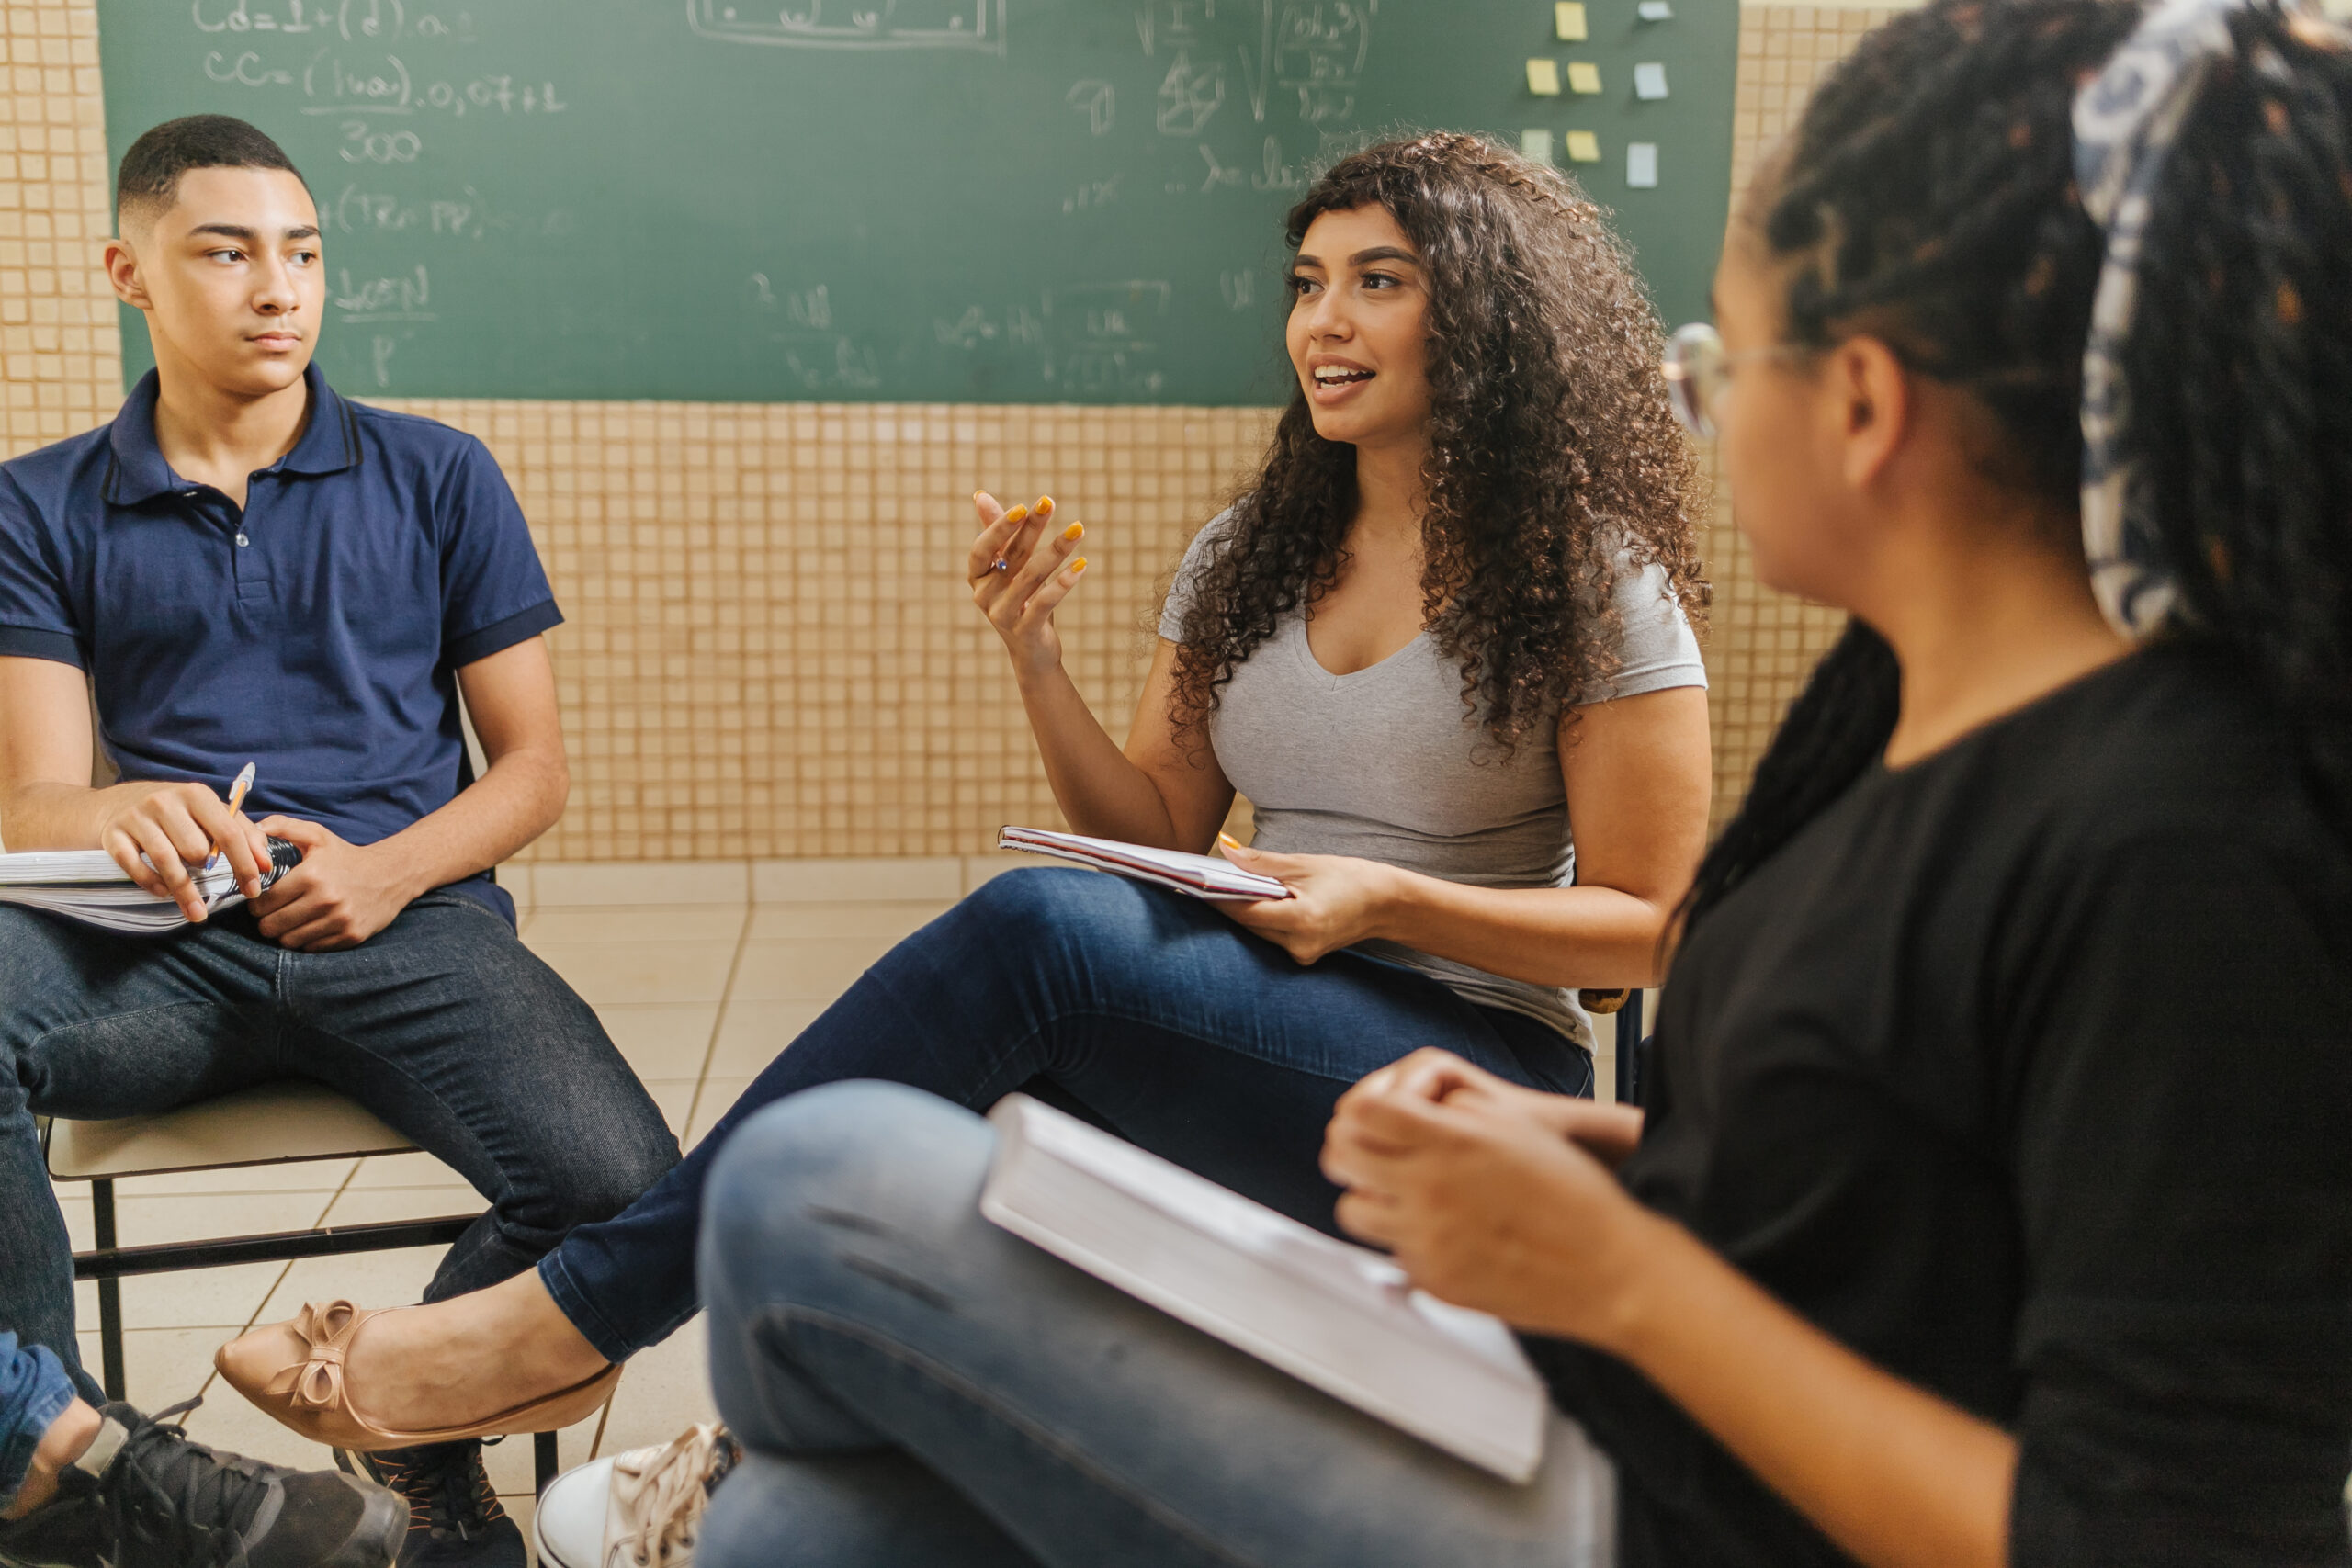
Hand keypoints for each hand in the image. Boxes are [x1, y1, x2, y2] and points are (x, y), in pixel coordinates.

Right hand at [95, 782, 272, 922]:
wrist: (117, 803)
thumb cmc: (177, 812)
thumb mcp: (211, 812)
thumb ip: (243, 832)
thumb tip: (265, 863)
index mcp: (196, 795)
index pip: (228, 833)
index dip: (245, 865)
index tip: (253, 890)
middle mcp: (165, 802)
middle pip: (196, 850)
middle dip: (207, 870)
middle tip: (210, 881)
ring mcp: (136, 817)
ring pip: (167, 861)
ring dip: (184, 891)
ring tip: (197, 912)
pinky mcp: (113, 835)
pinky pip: (135, 866)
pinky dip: (151, 883)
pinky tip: (163, 893)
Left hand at [246, 817, 419, 950]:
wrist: (392, 874)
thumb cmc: (347, 856)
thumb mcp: (317, 835)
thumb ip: (283, 826)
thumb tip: (256, 828)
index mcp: (311, 875)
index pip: (264, 903)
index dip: (257, 904)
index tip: (263, 901)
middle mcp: (325, 899)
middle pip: (272, 926)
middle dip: (267, 921)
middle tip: (273, 914)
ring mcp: (339, 920)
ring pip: (289, 941)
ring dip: (286, 933)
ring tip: (292, 921)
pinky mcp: (350, 935)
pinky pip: (312, 948)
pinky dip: (307, 940)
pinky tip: (312, 926)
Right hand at [967, 490, 1087, 677]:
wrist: (1031, 651)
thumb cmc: (1020, 600)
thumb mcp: (1008, 567)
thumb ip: (996, 533)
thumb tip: (979, 495)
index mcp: (977, 577)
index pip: (982, 548)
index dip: (999, 527)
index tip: (1021, 506)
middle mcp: (984, 596)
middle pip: (1012, 556)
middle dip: (1032, 527)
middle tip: (1050, 502)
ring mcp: (1003, 615)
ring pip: (1032, 576)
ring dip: (1057, 550)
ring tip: (1078, 529)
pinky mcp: (1025, 630)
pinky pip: (1045, 602)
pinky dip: (1064, 582)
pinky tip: (1082, 565)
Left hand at [1216, 838, 1403, 964]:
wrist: (1387, 904)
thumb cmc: (1351, 878)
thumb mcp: (1306, 864)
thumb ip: (1262, 862)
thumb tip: (1226, 850)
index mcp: (1303, 920)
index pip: (1247, 911)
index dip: (1218, 898)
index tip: (1193, 884)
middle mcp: (1301, 945)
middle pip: (1249, 924)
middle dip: (1227, 902)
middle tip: (1200, 881)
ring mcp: (1303, 955)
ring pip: (1258, 932)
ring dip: (1243, 911)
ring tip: (1222, 887)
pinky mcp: (1305, 956)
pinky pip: (1272, 936)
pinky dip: (1261, 918)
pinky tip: (1252, 901)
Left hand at [1320, 1061, 1664, 1348]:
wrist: (1610, 1269)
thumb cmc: (1574, 1195)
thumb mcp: (1514, 1125)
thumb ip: (1451, 1109)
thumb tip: (1402, 1106)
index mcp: (1452, 1141)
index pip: (1366, 1111)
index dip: (1359, 1111)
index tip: (1365, 1118)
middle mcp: (1431, 1188)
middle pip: (1343, 1158)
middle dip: (1347, 1150)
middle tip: (1362, 1152)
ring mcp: (1427, 1238)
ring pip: (1353, 1211)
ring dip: (1368, 1197)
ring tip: (1395, 1194)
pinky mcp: (1434, 1278)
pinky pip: (1390, 1252)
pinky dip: (1406, 1239)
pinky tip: (1441, 1232)